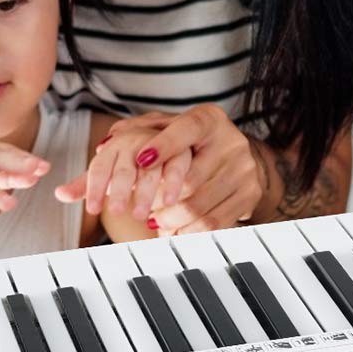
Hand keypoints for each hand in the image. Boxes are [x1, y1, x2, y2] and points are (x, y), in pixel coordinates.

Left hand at [54, 117, 192, 223]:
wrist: (164, 138)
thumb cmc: (131, 161)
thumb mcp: (108, 172)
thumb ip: (86, 185)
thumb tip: (59, 194)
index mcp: (111, 147)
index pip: (99, 168)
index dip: (93, 188)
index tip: (91, 209)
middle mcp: (132, 143)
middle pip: (123, 168)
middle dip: (119, 190)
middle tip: (114, 211)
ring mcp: (157, 146)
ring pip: (149, 169)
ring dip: (145, 192)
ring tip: (139, 215)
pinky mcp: (180, 150)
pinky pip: (176, 166)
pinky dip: (172, 183)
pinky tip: (169, 201)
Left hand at [106, 105, 265, 234]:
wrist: (237, 158)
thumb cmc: (192, 143)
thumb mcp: (168, 130)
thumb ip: (136, 134)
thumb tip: (103, 145)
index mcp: (208, 119)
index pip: (186, 130)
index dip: (163, 146)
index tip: (140, 159)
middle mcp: (230, 141)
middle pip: (188, 179)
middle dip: (158, 199)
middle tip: (140, 209)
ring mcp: (243, 169)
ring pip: (198, 205)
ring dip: (170, 220)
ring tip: (155, 222)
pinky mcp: (249, 194)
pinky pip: (213, 222)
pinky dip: (188, 232)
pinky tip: (175, 231)